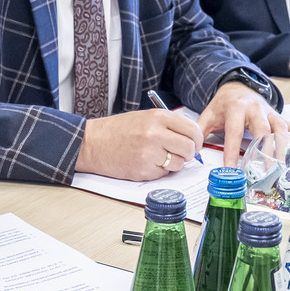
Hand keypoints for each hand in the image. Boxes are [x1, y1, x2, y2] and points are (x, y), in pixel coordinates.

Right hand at [77, 109, 201, 180]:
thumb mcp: (145, 117)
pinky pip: (163, 174)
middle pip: (190, 148)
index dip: (197, 140)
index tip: (194, 144)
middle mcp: (155, 134)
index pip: (193, 130)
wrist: (92, 143)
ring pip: (179, 164)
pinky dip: (158, 171)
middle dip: (188, 154)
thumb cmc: (117, 130)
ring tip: (157, 157)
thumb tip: (191, 138)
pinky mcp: (143, 170)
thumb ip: (168, 125)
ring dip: (173, 164)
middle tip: (179, 153)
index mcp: (157, 117)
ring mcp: (149, 153)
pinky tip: (145, 163)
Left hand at [198, 81, 289, 167]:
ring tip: (284, 167)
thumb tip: (192, 150)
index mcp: (236, 108)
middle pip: (263, 131)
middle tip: (265, 172)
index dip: (233, 152)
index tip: (232, 170)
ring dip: (283, 148)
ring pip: (281, 130)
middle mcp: (256, 109)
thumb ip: (199, 131)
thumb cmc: (223, 104)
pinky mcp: (279, 117)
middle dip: (265, 151)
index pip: (235, 133)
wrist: (238, 86)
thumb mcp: (208, 114)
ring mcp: (270, 113)